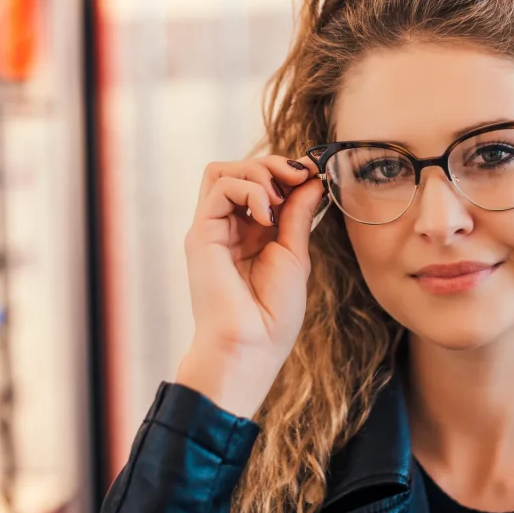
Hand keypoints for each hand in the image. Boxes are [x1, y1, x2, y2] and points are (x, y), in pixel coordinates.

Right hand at [176, 155, 324, 417]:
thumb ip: (298, 214)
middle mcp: (226, 228)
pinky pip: (219, 187)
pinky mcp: (201, 234)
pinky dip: (250, 190)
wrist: (250, 348)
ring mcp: (211, 229)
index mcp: (249, 234)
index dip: (285, 171)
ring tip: (279, 199)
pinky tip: (267, 217)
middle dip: (273, 164)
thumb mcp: (294, 254)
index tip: (313, 174)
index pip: (259, 183)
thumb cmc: (272, 315)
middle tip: (301, 176)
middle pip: (238, 169)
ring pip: (222, 171)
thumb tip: (312, 179)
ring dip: (259, 173)